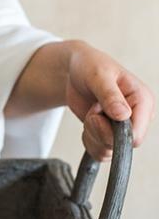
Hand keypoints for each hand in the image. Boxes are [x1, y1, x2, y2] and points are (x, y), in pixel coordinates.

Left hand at [65, 41, 153, 160]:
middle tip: (93, 110)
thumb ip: (110, 95)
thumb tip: (123, 115)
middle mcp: (137, 117)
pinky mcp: (109, 134)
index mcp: (143, 101)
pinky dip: (88, 140)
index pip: (136, 134)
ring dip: (91, 135)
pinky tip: (88, 122)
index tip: (98, 115)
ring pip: (107, 150)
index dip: (113, 133)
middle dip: (98, 131)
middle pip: (120, 145)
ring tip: (91, 113)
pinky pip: (99, 151)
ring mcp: (123, 128)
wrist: (75, 72)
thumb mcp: (99, 76)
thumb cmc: (91, 67)